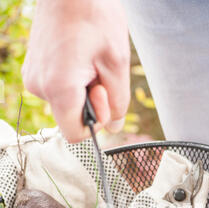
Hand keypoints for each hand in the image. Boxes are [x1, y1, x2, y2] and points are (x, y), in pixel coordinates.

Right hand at [22, 0, 130, 141]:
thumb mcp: (117, 63)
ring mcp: (33, 77)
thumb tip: (113, 127)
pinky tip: (78, 55)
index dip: (96, 123)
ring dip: (83, 89)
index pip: (76, 135)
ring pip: (66, 103)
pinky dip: (72, 80)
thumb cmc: (95, 15)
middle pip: (71, 118)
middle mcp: (39, 87)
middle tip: (99, 70)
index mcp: (59, 90)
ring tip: (89, 58)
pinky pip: (58, 89)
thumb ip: (118, 102)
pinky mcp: (34, 68)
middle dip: (91, 102)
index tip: (103, 94)